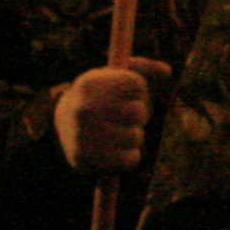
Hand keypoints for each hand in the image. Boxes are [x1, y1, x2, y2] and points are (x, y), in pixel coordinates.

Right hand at [50, 59, 169, 173]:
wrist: (62, 127)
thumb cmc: (97, 97)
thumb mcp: (112, 75)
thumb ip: (141, 68)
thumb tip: (167, 71)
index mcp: (89, 83)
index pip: (137, 84)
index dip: (138, 91)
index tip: (125, 95)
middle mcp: (84, 109)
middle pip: (139, 111)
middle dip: (138, 115)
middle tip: (122, 117)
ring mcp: (83, 135)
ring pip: (137, 136)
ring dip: (133, 136)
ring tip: (117, 133)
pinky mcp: (87, 160)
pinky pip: (131, 159)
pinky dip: (129, 156)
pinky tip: (115, 150)